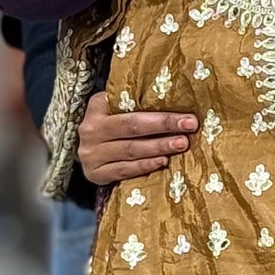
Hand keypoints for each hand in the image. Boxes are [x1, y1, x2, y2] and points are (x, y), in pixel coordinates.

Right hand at [77, 87, 196, 186]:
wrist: (85, 154)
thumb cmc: (111, 127)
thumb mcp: (116, 110)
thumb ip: (136, 105)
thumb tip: (178, 100)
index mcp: (97, 106)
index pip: (130, 107)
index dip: (160, 111)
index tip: (187, 114)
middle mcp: (91, 129)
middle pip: (132, 126)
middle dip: (164, 125)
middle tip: (189, 126)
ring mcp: (91, 153)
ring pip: (130, 150)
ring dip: (159, 147)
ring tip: (181, 144)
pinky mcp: (95, 173)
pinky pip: (124, 170)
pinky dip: (145, 166)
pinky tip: (162, 162)